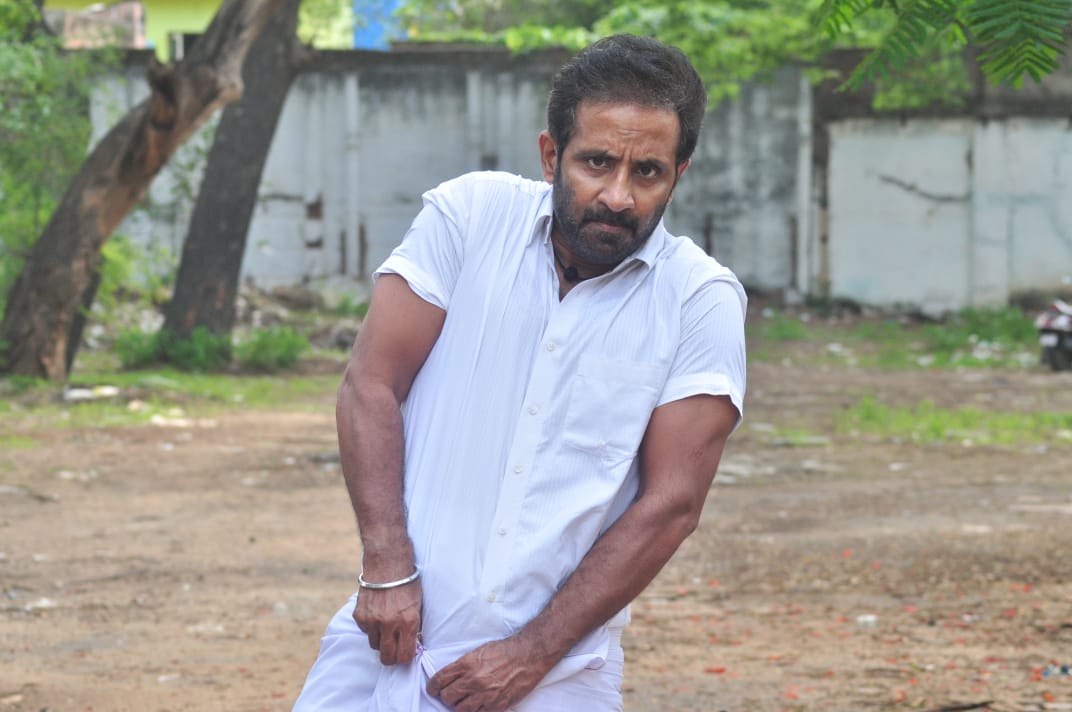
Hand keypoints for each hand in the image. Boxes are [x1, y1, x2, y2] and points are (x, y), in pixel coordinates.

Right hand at [352, 577, 422, 664]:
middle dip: (391, 656)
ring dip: (380, 639)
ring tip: (386, 625)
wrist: (387, 562)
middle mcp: (389, 624)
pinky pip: (365, 631)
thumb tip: (414, 644)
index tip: (405, 653)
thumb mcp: (418, 604)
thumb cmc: (407, 583)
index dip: (405, 657)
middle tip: (394, 649)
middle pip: (387, 658)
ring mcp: (373, 620)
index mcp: (408, 622)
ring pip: (374, 645)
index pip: (404, 656)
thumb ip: (415, 626)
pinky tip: (376, 613)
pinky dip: (370, 627)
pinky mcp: (360, 615)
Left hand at [426, 636, 553, 711]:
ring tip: (465, 700)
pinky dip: (476, 710)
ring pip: (460, 709)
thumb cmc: (504, 651)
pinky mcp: (497, 705)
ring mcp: (485, 695)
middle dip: (446, 697)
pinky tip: (479, 704)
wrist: (528, 655)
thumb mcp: (478, 652)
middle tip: (451, 695)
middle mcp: (473, 680)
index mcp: (466, 664)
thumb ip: (462, 666)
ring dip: (460, 705)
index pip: (439, 680)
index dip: (432, 687)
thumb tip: (449, 678)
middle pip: (447, 697)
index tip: (432, 690)